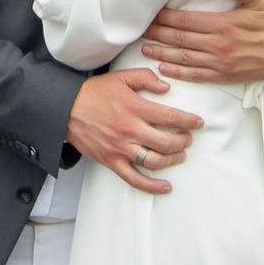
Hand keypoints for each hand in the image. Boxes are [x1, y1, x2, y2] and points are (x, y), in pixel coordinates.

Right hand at [67, 65, 200, 194]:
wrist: (65, 109)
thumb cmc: (93, 94)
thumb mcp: (120, 78)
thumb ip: (145, 78)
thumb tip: (166, 87)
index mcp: (134, 108)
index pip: (169, 116)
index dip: (188, 121)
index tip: (198, 123)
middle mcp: (129, 130)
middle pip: (166, 142)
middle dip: (183, 141)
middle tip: (188, 138)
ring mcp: (120, 148)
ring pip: (154, 161)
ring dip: (172, 160)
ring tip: (180, 155)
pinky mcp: (111, 161)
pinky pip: (134, 179)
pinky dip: (151, 186)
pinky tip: (165, 187)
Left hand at [139, 0, 263, 86]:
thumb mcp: (259, 2)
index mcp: (224, 24)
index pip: (187, 21)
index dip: (167, 18)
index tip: (153, 14)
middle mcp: (218, 44)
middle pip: (180, 38)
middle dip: (158, 33)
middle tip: (141, 30)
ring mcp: (219, 62)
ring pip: (183, 57)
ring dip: (162, 52)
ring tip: (145, 48)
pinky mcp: (222, 75)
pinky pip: (195, 75)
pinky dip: (177, 72)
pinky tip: (163, 67)